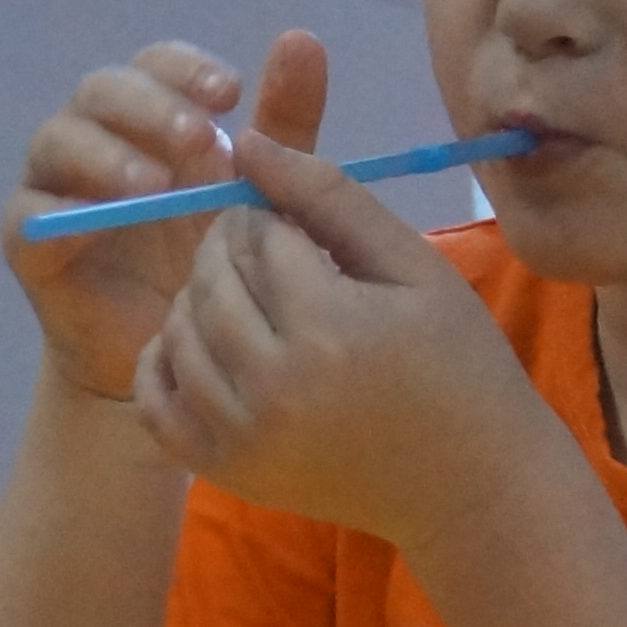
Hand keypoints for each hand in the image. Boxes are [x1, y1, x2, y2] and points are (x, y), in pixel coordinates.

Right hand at [5, 34, 323, 401]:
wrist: (180, 351)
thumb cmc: (214, 259)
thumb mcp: (258, 191)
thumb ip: (281, 123)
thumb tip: (304, 39)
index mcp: (149, 116)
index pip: (156, 66)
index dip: (186, 69)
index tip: (232, 93)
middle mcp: (95, 135)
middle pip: (103, 90)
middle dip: (151, 108)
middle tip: (198, 137)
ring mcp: (54, 184)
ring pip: (59, 140)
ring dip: (107, 154)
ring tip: (154, 185)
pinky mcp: (27, 239)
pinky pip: (30, 213)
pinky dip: (63, 210)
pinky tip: (101, 220)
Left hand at [129, 122, 554, 556]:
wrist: (469, 486)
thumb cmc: (459, 366)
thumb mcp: (415, 267)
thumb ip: (329, 197)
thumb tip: (246, 140)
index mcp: (327, 329)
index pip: (255, 235)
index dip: (272, 216)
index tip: (303, 229)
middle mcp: (271, 388)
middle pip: (209, 279)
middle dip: (233, 250)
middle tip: (276, 259)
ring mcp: (241, 438)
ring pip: (177, 329)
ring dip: (203, 299)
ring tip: (254, 301)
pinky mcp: (227, 472)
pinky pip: (157, 398)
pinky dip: (167, 360)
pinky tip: (208, 344)